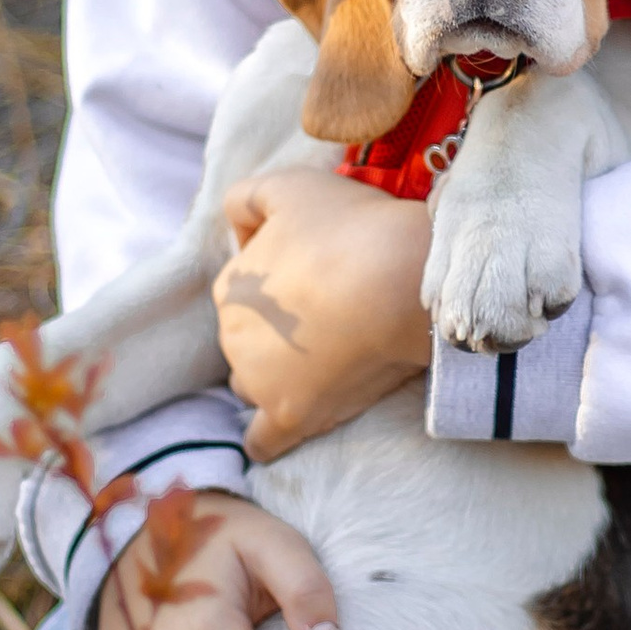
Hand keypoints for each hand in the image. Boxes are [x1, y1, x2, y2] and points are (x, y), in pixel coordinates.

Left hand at [213, 167, 433, 463]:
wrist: (399, 278)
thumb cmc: (348, 226)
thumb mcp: (288, 187)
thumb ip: (247, 199)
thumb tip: (237, 232)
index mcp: (231, 287)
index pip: (245, 295)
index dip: (283, 287)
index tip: (322, 279)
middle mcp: (233, 337)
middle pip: (250, 341)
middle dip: (280, 334)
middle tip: (334, 317)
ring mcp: (260, 381)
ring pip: (256, 384)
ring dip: (277, 378)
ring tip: (323, 364)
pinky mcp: (293, 416)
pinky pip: (264, 440)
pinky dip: (264, 441)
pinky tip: (270, 442)